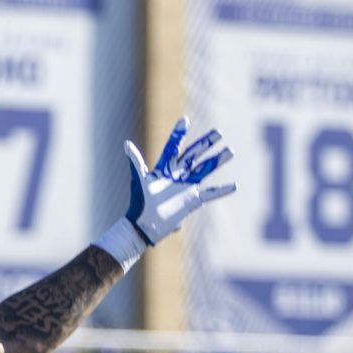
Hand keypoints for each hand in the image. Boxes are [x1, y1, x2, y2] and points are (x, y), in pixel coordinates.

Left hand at [124, 116, 235, 245]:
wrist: (143, 225)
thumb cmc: (138, 203)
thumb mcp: (139, 180)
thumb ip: (136, 162)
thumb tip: (127, 143)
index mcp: (164, 169)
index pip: (173, 148)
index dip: (178, 135)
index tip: (185, 120)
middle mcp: (176, 176)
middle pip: (193, 156)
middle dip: (205, 144)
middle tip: (218, 132)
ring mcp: (185, 187)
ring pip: (204, 170)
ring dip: (217, 161)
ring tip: (230, 151)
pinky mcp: (191, 201)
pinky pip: (210, 194)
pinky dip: (221, 190)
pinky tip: (234, 185)